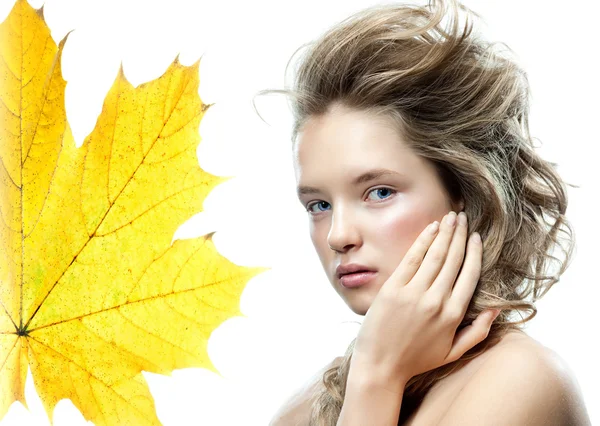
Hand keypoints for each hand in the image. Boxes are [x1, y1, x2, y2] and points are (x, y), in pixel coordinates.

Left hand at [351, 211, 498, 384]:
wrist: (380, 367)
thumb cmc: (416, 360)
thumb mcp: (452, 353)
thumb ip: (477, 332)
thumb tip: (496, 309)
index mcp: (453, 315)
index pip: (469, 275)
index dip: (474, 253)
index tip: (476, 237)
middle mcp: (437, 301)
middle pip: (453, 260)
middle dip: (459, 235)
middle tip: (462, 217)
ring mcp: (414, 294)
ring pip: (435, 256)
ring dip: (445, 233)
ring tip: (450, 216)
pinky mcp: (393, 289)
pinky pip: (412, 259)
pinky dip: (423, 241)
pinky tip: (431, 227)